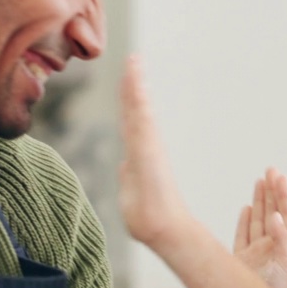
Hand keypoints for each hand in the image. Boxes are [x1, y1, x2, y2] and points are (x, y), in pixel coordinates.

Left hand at [118, 56, 191, 247]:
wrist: (161, 228)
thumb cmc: (147, 217)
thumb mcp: (131, 191)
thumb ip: (128, 176)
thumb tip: (125, 167)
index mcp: (138, 154)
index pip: (130, 121)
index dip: (128, 100)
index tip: (127, 79)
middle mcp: (144, 145)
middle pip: (136, 109)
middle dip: (133, 84)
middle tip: (133, 60)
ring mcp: (147, 145)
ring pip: (139, 108)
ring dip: (136, 83)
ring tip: (134, 61)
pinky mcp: (148, 147)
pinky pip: (142, 116)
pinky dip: (138, 96)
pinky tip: (136, 79)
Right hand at [233, 168, 286, 287]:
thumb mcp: (285, 265)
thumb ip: (282, 239)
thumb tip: (275, 216)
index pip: (286, 215)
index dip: (283, 195)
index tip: (278, 177)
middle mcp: (273, 248)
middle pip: (274, 213)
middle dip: (272, 192)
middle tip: (270, 170)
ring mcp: (257, 254)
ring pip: (259, 221)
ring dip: (260, 202)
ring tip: (260, 182)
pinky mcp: (242, 261)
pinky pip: (244, 236)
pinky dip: (245, 221)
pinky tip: (247, 209)